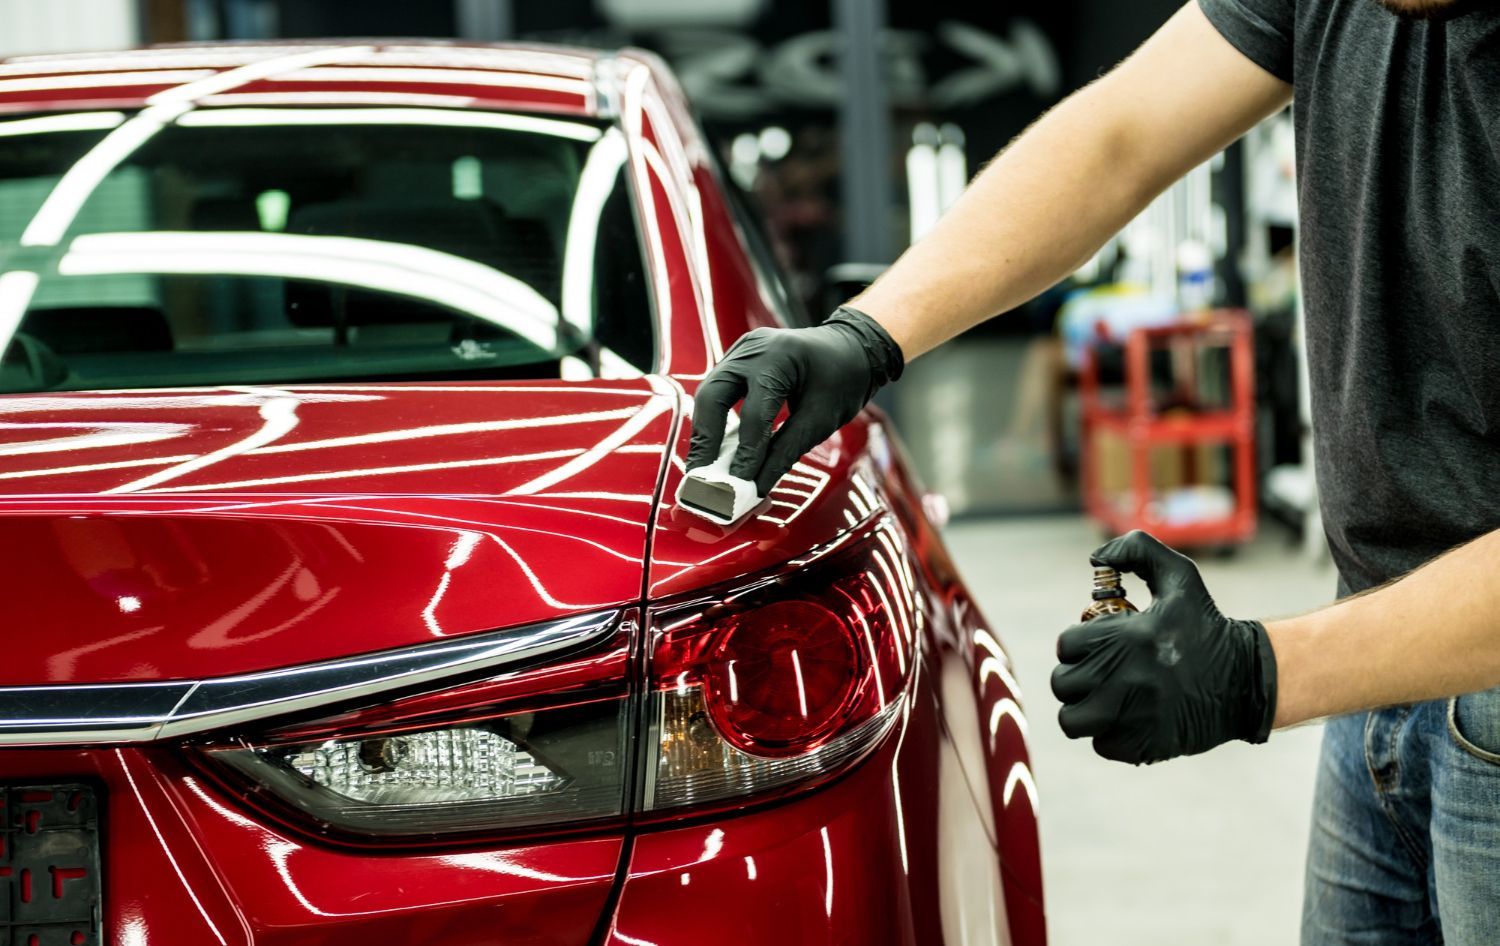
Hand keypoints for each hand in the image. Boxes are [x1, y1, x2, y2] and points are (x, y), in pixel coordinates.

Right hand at [688, 306, 903, 494]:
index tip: (738, 486)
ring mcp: (741, 351)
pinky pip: (717, 392)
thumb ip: (784, 453)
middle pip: (712, 396)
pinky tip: (715, 448)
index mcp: (780, 357)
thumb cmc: (844, 379)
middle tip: (701, 476)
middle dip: (706, 440)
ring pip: (708, 394)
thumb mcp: (821, 420)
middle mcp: (753, 349)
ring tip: (702, 467)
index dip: (745, 453)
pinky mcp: (737, 360)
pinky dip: (714, 420)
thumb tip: (756, 488)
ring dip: (705, 432)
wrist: (852, 348)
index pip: (754, 413)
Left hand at [1050, 530, 1277, 763]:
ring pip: (1072, 720)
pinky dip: (1109, 734)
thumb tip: (1097, 558)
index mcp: (1127, 638)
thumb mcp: (1180, 577)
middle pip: (1063, 683)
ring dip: (1083, 708)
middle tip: (1099, 671)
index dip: (1079, 643)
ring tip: (1103, 697)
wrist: (1246, 680)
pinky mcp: (1143, 746)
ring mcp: (1133, 717)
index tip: (1099, 644)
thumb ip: (1137, 550)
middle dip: (1077, 674)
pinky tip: (1130, 716)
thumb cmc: (1206, 626)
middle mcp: (1125, 679)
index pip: (1066, 645)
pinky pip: (1100, 744)